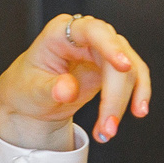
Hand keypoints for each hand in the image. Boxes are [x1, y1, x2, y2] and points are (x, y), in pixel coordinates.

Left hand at [0, 13, 152, 151]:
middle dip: (116, 95)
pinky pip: (134, 78)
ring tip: (108, 131)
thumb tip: (69, 89)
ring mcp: (102, 50)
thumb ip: (49, 89)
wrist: (32, 99)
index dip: (110, 46)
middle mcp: (86, 36)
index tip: (123, 66)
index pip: (92, 31)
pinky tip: (135, 113)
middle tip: (108, 127)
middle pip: (116, 57)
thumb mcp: (31, 91)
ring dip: (125, 102)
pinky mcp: (112, 67)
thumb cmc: (27, 87)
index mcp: (62, 32)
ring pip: (130, 70)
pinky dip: (136, 97)